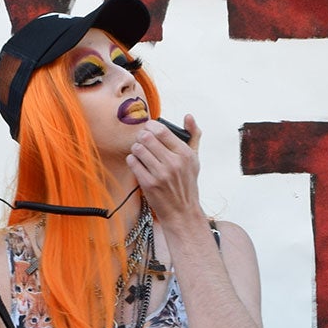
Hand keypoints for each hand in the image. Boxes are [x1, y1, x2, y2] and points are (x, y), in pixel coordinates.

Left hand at [129, 115, 202, 231]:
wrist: (182, 212)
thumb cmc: (187, 184)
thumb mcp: (195, 160)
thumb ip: (193, 136)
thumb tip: (188, 116)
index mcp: (185, 154)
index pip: (162, 130)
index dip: (151, 126)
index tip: (148, 128)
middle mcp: (173, 163)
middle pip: (147, 138)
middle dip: (141, 136)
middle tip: (142, 140)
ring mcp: (160, 174)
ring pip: (138, 149)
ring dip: (136, 148)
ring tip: (140, 152)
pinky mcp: (149, 184)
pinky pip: (132, 162)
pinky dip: (132, 160)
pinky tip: (137, 163)